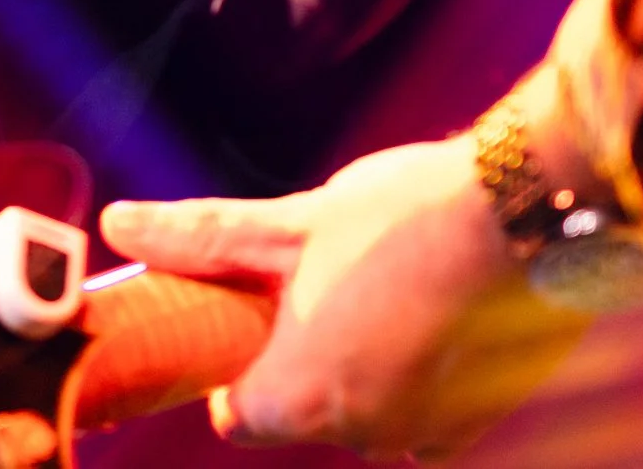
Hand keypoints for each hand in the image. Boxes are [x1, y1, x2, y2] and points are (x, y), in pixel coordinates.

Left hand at [100, 134, 591, 458]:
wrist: (525, 209)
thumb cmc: (400, 215)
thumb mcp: (291, 222)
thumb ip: (201, 238)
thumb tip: (117, 224)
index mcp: (301, 398)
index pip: (238, 414)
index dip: (241, 362)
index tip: (261, 312)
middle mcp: (362, 435)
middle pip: (307, 409)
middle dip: (309, 353)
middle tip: (331, 277)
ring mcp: (427, 432)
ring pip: (370, 408)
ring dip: (369, 361)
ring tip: (390, 282)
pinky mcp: (482, 417)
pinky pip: (430, 409)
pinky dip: (426, 370)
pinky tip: (438, 308)